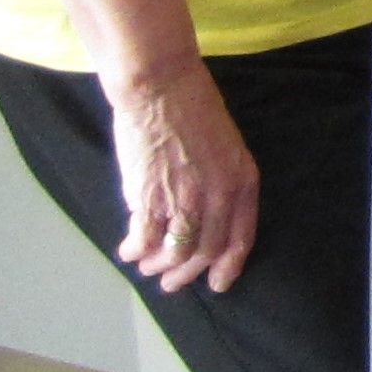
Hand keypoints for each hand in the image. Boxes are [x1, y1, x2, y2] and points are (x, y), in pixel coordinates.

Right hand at [106, 59, 258, 294]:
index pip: (242, 236)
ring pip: (175, 252)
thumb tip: (202, 217)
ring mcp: (184, 199)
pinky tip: (129, 251)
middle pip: (206, 251)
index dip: (229, 266)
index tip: (217, 283)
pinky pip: (144, 240)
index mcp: (242, 181)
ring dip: (159, 266)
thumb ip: (219, 183)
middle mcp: (218, 195)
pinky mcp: (150, 198)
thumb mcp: (227, 146)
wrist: (163, 89)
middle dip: (187, 273)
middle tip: (172, 282)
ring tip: (149, 267)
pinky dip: (135, 250)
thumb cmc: (194, 110)